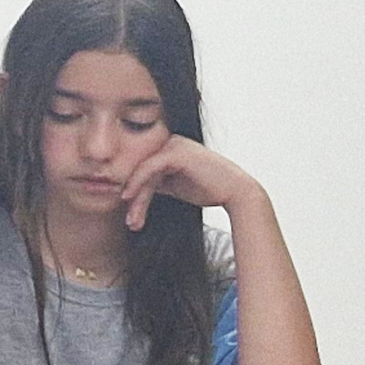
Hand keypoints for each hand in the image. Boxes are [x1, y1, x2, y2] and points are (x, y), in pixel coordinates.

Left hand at [114, 135, 264, 232]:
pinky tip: (130, 198)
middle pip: (141, 170)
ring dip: (136, 199)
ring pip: (143, 172)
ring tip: (132, 221)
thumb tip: (133, 190)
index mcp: (170, 147)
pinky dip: (137, 184)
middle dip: (135, 199)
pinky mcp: (176, 152)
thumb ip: (157, 182)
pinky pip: (148, 168)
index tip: (128, 213)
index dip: (134, 190)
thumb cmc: (209, 189)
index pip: (144, 169)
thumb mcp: (176, 185)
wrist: (237, 192)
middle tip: (130, 222)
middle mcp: (170, 141)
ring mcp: (173, 144)